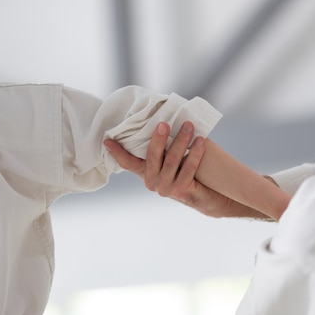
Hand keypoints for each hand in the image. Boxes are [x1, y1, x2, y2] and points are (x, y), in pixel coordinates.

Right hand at [104, 121, 270, 218]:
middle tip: (164, 123)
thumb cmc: (188, 172)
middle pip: (152, 157)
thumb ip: (164, 148)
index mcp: (146, 174)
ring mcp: (166, 188)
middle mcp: (152, 183)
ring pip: (172, 161)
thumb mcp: (172, 161)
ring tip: (189, 125)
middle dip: (158, 138)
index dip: (117, 152)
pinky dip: (195, 153)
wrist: (208, 197)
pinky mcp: (181, 191)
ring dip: (181, 141)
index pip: (128, 163)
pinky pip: (188, 168)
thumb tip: (164, 117)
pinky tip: (201, 141)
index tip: (107, 140)